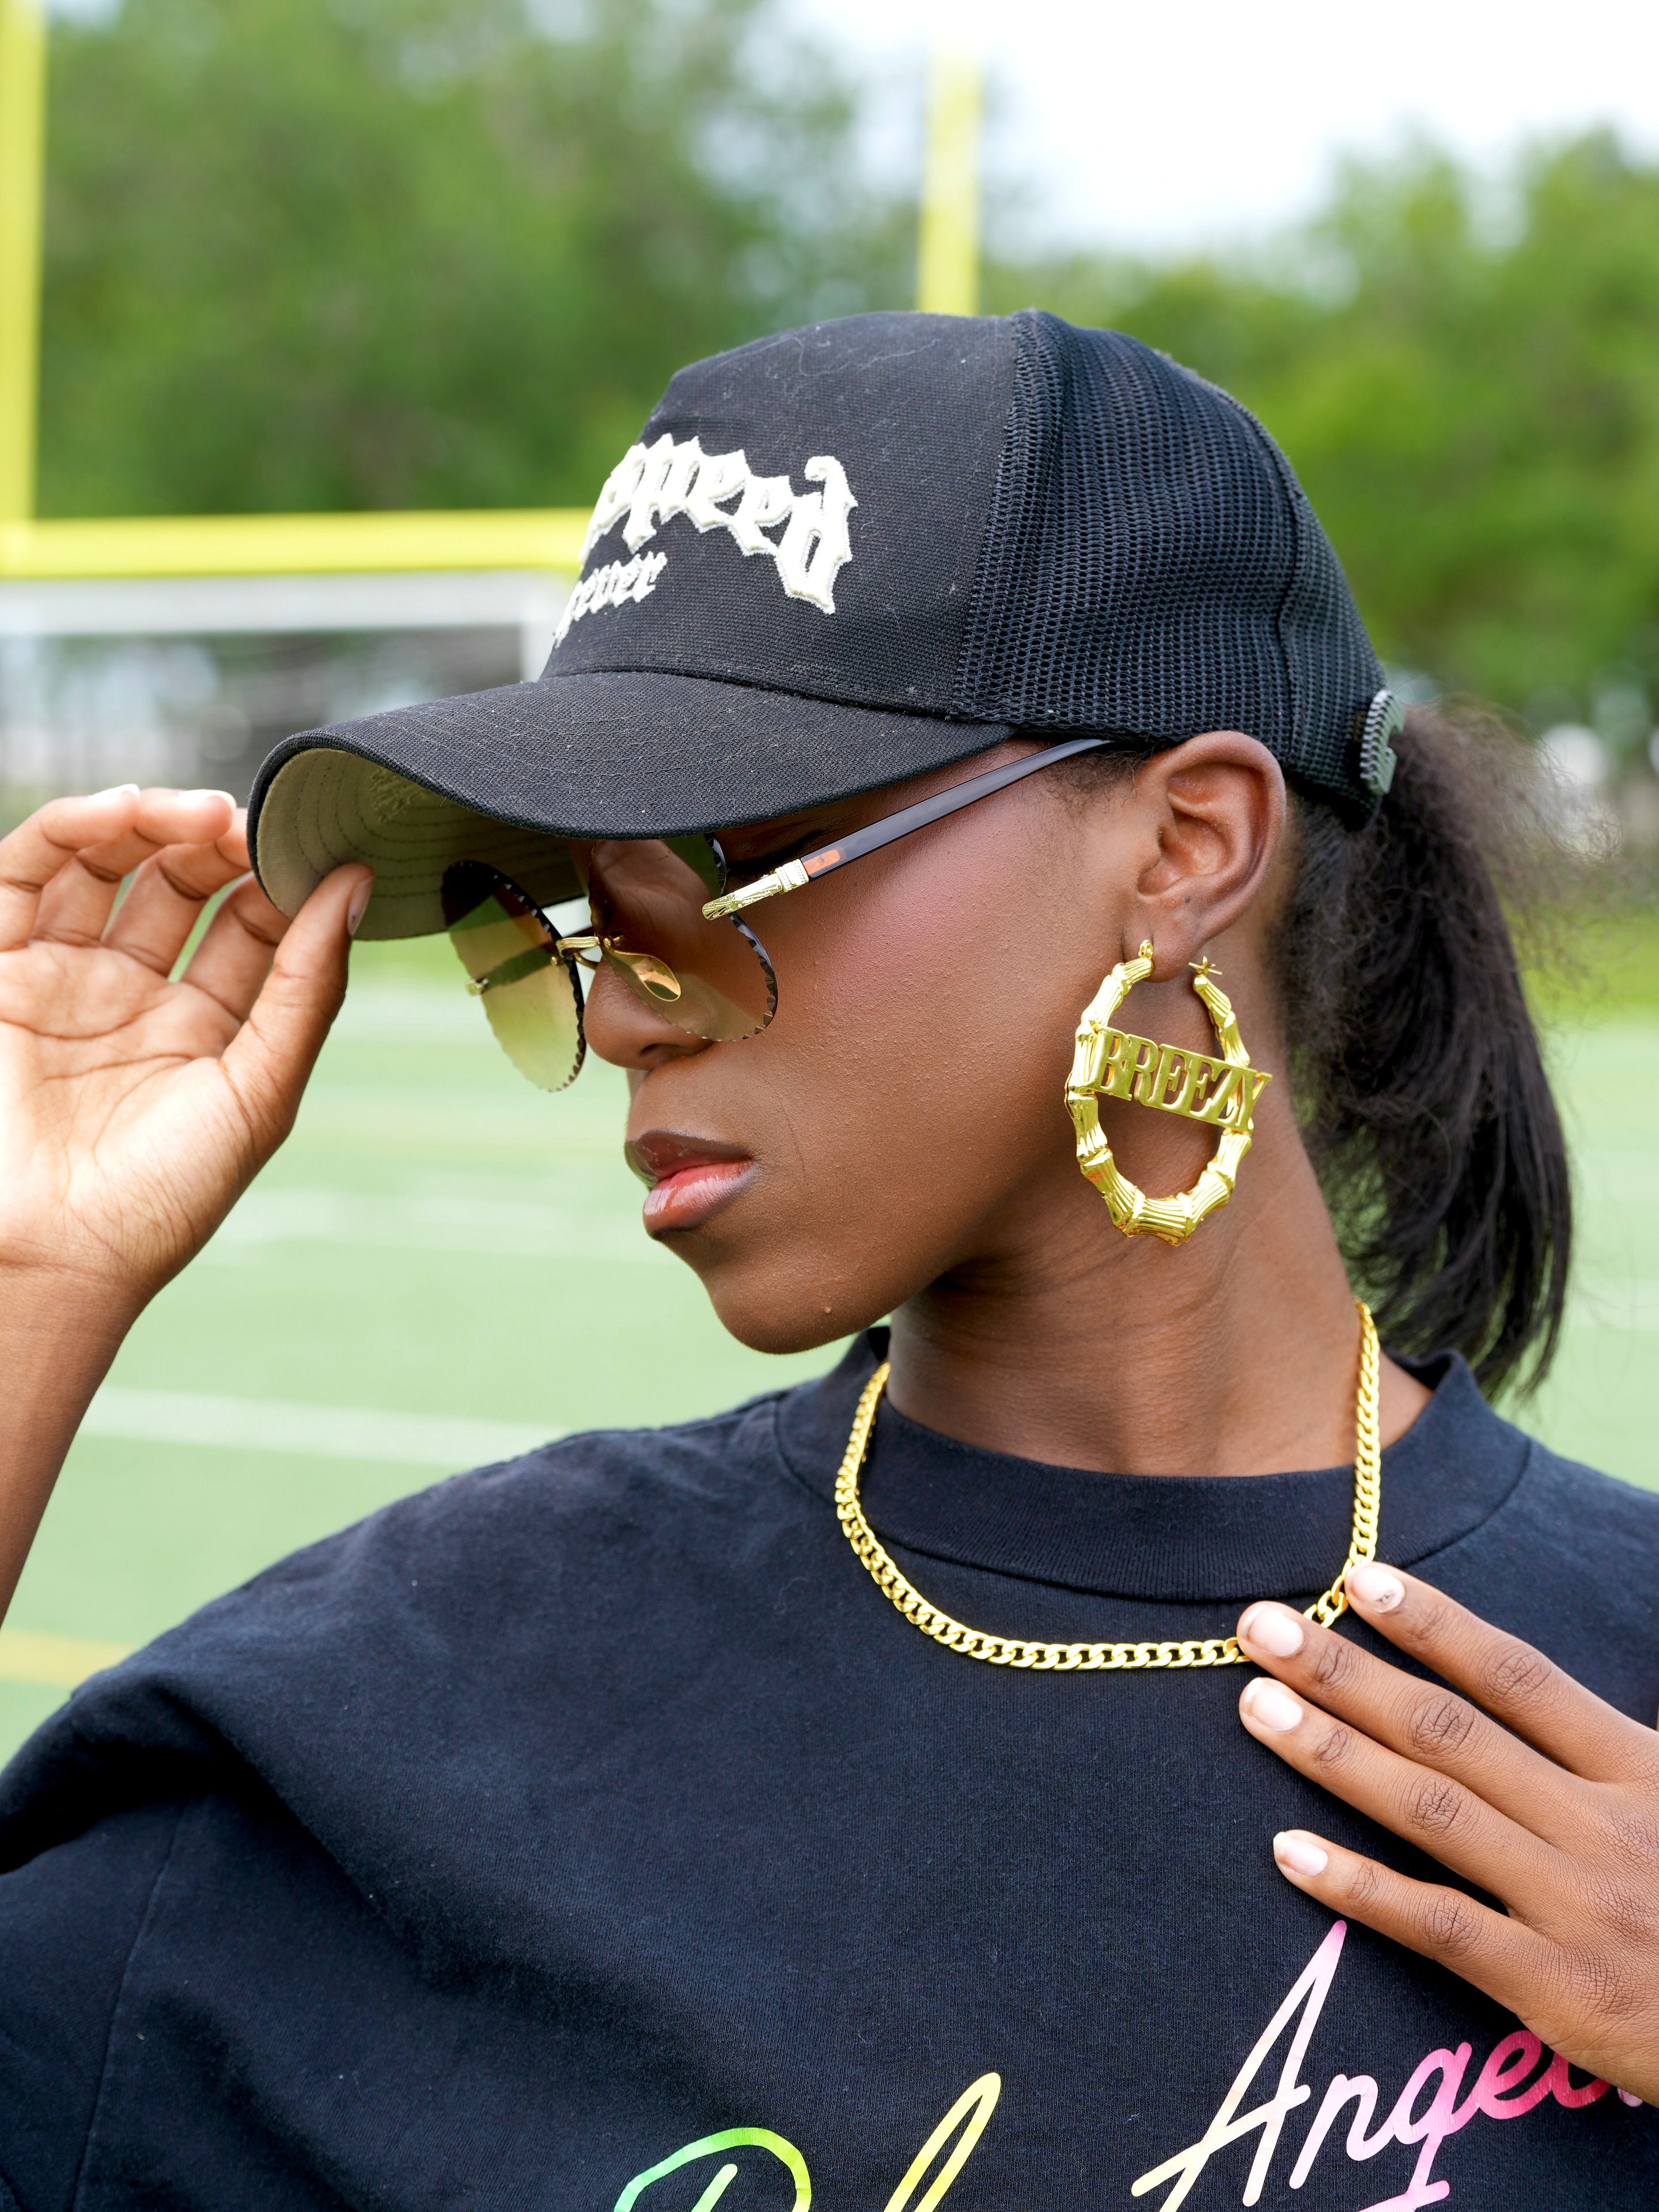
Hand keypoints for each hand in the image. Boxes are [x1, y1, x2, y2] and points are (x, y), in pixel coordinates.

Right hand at [0, 784, 368, 1307]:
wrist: (47, 1257)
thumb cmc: (160, 1200)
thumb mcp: (261, 1090)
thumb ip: (309, 986)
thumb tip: (358, 884)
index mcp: (204, 1031)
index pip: (251, 925)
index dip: (281, 880)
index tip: (318, 846)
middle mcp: (133, 997)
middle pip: (180, 883)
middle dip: (220, 843)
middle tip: (255, 824)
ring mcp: (63, 978)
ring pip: (106, 864)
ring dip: (154, 822)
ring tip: (203, 813)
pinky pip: (26, 873)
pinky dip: (74, 827)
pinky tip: (129, 812)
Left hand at [1235, 1565, 1658, 2101]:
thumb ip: (1603, 1746)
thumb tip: (1515, 1683)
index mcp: (1638, 1769)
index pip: (1519, 1678)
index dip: (1436, 1625)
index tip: (1358, 1579)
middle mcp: (1601, 1826)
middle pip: (1452, 1732)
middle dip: (1348, 1672)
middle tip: (1260, 1627)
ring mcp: (1575, 1906)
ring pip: (1433, 1813)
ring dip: (1335, 1754)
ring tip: (1256, 1706)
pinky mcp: (1555, 1990)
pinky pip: (1440, 1926)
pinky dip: (1359, 1887)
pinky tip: (1288, 1851)